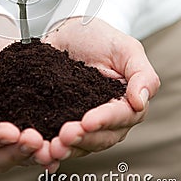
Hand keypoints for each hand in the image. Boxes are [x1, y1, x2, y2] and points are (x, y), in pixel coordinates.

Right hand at [0, 14, 58, 172]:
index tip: (12, 130)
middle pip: (4, 156)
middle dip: (20, 151)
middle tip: (38, 140)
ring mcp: (15, 127)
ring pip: (26, 150)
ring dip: (41, 151)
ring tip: (56, 144)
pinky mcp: (35, 116)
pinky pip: (45, 131)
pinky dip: (55, 137)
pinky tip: (69, 135)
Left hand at [44, 17, 159, 160]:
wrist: (69, 30)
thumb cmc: (100, 37)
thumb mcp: (126, 48)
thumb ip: (142, 74)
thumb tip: (140, 102)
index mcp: (125, 102)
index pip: (121, 117)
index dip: (104, 121)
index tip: (87, 121)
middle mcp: (106, 117)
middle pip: (100, 137)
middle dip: (83, 139)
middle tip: (64, 136)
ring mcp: (82, 120)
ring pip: (80, 144)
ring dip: (65, 149)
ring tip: (49, 148)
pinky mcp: (61, 119)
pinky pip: (58, 139)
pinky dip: (49, 148)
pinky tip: (38, 151)